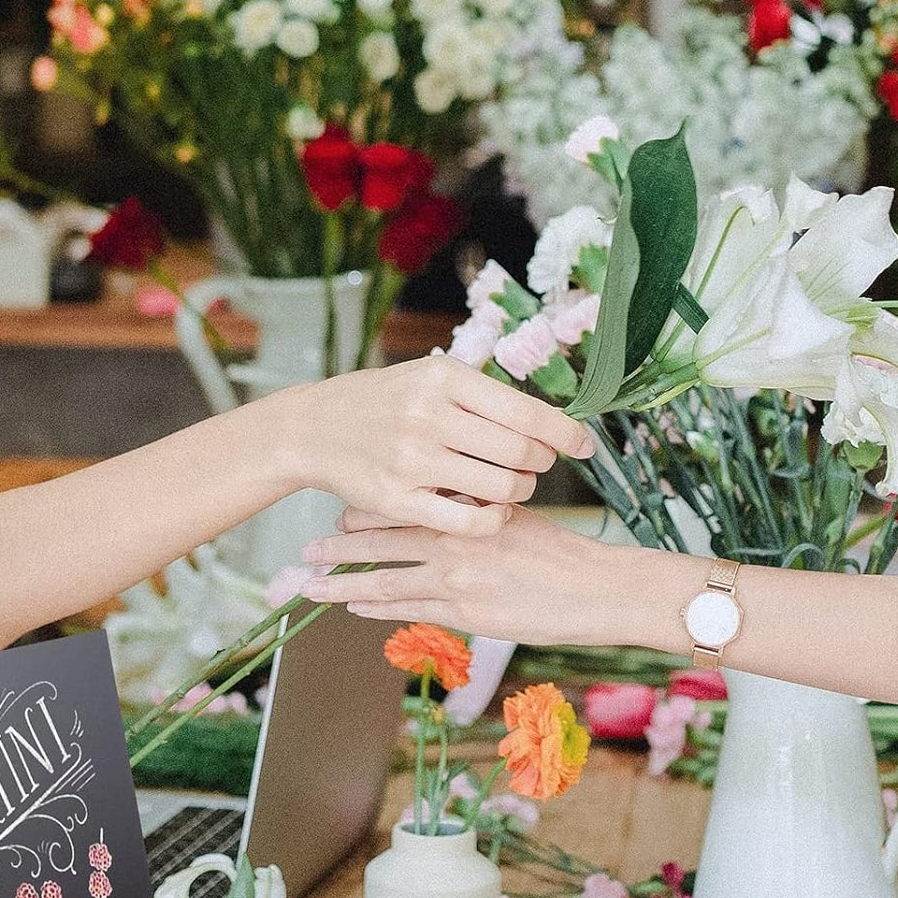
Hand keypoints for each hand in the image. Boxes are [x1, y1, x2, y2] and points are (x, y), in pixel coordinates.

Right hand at [271, 356, 593, 536]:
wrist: (313, 429)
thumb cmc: (382, 402)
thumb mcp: (428, 377)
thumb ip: (481, 395)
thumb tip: (547, 420)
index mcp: (444, 378)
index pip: (526, 411)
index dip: (565, 432)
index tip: (584, 445)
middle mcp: (430, 416)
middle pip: (520, 451)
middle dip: (540, 463)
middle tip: (536, 467)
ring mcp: (413, 460)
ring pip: (501, 487)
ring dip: (519, 492)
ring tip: (512, 487)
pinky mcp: (398, 499)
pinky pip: (468, 520)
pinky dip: (493, 520)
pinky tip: (493, 514)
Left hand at [299, 504, 636, 646]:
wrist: (599, 590)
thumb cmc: (563, 554)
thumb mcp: (517, 517)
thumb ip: (475, 511)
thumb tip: (443, 500)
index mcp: (469, 510)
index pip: (405, 503)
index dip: (368, 509)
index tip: (342, 510)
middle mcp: (457, 540)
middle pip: (383, 541)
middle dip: (341, 547)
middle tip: (308, 548)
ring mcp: (457, 578)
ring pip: (386, 579)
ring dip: (343, 581)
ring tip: (312, 584)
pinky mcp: (465, 613)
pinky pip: (409, 609)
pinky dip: (376, 606)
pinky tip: (354, 604)